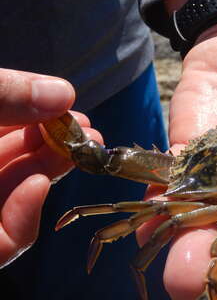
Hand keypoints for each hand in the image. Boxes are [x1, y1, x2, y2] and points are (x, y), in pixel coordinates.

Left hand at [0, 69, 98, 267]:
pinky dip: (27, 214)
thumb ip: (3, 94)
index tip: (73, 109)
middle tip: (93, 134)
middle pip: (18, 157)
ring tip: (86, 151)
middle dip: (59, 143)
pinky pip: (7, 239)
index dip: (41, 112)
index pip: (6, 124)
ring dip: (54, 171)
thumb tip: (64, 92)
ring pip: (20, 192)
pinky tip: (38, 185)